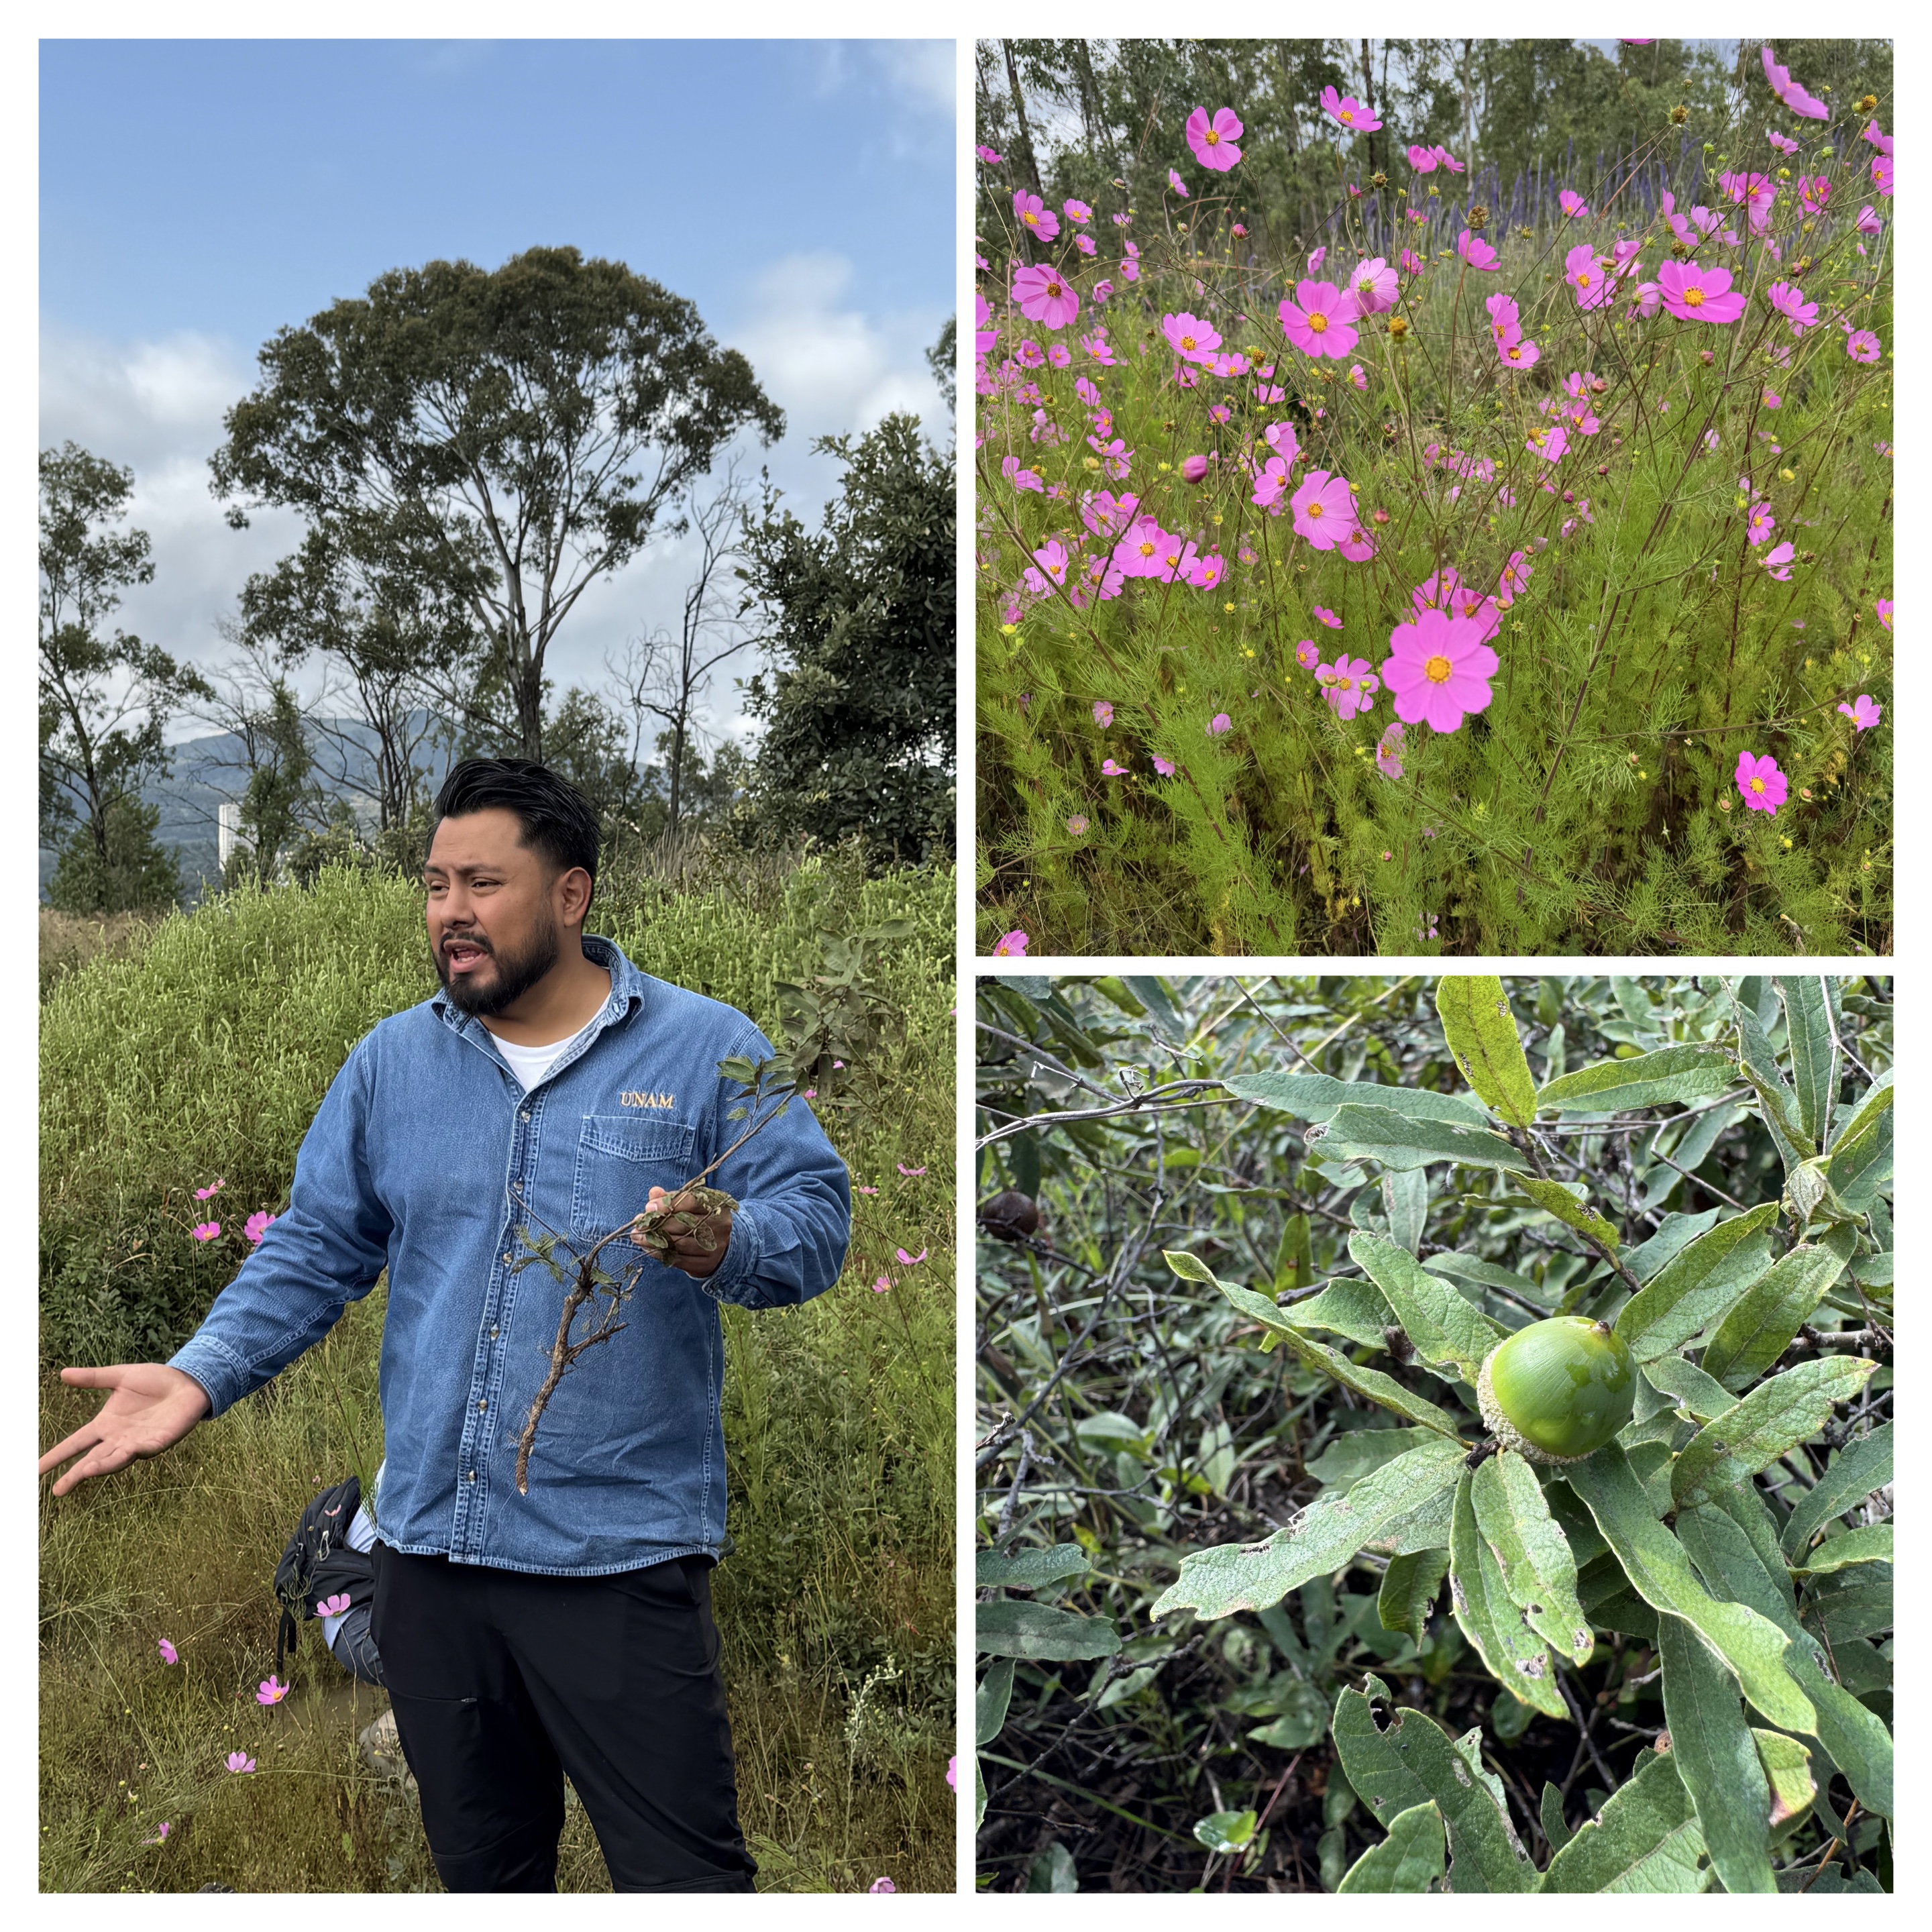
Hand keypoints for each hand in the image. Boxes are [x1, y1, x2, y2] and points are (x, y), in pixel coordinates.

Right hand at [38, 1364, 211, 1496]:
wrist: (188, 1381)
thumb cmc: (155, 1381)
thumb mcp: (120, 1377)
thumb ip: (93, 1378)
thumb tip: (62, 1374)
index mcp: (106, 1424)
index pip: (76, 1443)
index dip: (57, 1455)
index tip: (35, 1470)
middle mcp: (119, 1438)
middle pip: (92, 1460)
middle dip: (76, 1474)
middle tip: (57, 1490)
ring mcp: (139, 1442)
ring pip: (116, 1459)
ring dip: (102, 1466)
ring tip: (85, 1472)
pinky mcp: (160, 1441)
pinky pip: (145, 1449)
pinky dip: (135, 1452)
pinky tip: (127, 1452)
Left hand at [643, 1186, 733, 1278]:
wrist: (721, 1245)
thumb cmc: (699, 1219)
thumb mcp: (689, 1204)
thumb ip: (672, 1197)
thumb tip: (654, 1193)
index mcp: (716, 1205)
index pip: (692, 1201)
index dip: (668, 1204)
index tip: (648, 1207)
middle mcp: (719, 1226)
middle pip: (684, 1224)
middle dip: (657, 1224)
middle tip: (638, 1224)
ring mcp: (714, 1247)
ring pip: (679, 1243)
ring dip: (654, 1241)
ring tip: (638, 1237)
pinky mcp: (705, 1264)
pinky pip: (678, 1259)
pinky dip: (660, 1254)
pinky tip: (648, 1248)